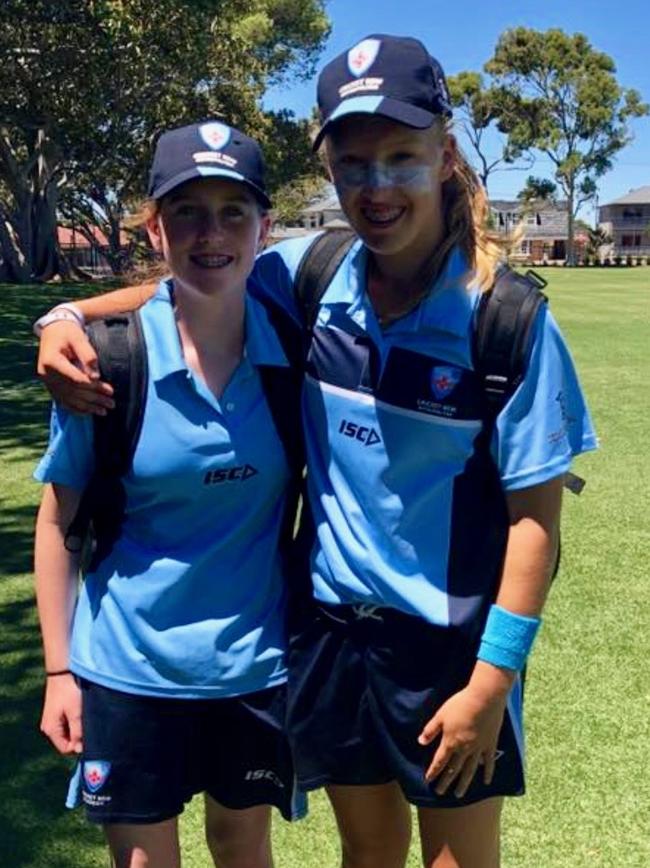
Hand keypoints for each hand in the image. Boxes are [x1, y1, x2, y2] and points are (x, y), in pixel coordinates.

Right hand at [36, 321, 113, 414]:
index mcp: (51, 361)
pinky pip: (62, 401)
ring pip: (68, 399)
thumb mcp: (78, 338)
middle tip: (112, 404)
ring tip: (104, 411)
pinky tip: (88, 413)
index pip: (75, 379)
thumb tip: (95, 376)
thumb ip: (87, 355)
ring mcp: (47, 382)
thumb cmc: (68, 332)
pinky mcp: (50, 386)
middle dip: (94, 399)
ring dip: (87, 407)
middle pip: (73, 391)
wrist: (53, 331)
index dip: (93, 386)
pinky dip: (76, 408)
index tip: (110, 390)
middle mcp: (46, 374)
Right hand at [40, 674, 82, 754]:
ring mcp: (52, 719)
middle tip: (89, 726)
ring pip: (68, 731)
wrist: (62, 671)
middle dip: (78, 737)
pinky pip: (67, 723)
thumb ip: (78, 732)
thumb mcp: (76, 713)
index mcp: (51, 729)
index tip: (90, 736)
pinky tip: (82, 712)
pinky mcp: (56, 712)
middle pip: (67, 741)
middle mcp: (49, 727)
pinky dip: (75, 721)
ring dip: (77, 728)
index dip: (78, 746)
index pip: (66, 748)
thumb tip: (80, 749)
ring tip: (85, 717)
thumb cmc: (69, 691)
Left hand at [418, 678, 507, 798]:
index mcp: (450, 741)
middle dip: (445, 781)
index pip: (439, 761)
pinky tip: (486, 781)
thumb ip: (431, 730)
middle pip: (453, 769)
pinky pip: (489, 762)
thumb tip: (420, 742)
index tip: (428, 781)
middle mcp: (464, 749)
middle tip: (440, 793)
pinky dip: (487, 772)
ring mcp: (478, 748)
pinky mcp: (490, 744)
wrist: (484, 698)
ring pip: (470, 770)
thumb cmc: (460, 704)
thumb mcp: (440, 714)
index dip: (433, 771)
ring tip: (459, 794)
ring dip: (463, 783)